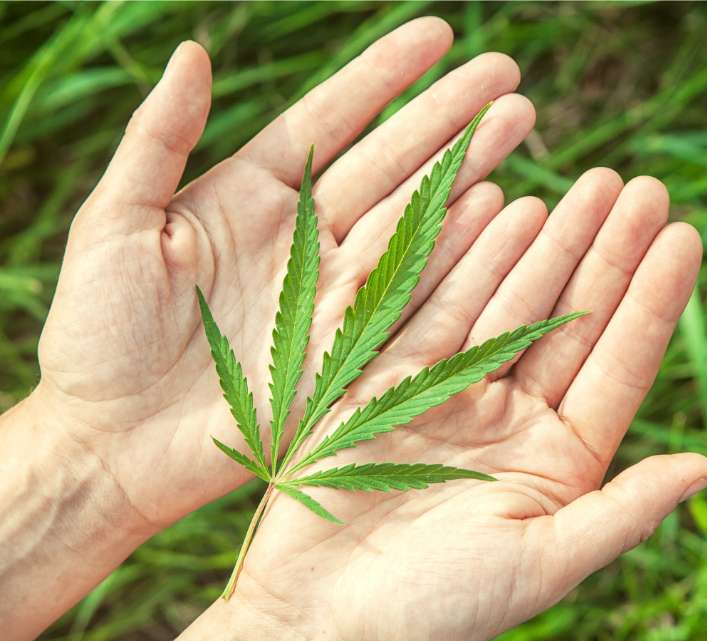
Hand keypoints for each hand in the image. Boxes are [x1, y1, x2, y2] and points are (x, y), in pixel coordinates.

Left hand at [31, 17, 531, 531]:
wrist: (110, 444)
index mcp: (249, 197)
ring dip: (470, 171)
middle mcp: (304, 239)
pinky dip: (460, 253)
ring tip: (520, 122)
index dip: (384, 77)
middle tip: (509, 76)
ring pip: (416, 219)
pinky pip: (416, 293)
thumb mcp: (114, 225)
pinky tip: (502, 210)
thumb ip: (158, 140)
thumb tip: (195, 53)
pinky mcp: (352, 348)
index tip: (438, 35)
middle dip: (450, 116)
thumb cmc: (95, 334)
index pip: (330, 121)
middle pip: (391, 163)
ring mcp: (334, 294)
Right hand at [159, 172, 706, 640]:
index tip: (685, 235)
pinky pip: (431, 304)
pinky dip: (463, 256)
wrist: (316, 620)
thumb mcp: (542, 565)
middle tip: (641, 186)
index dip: (652, 301)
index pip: (617, 366)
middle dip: (605, 253)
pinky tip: (497, 205)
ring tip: (584, 187)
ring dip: (545, 243)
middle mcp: (511, 420)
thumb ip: (622, 513)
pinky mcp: (386, 378)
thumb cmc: (434, 612)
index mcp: (557, 462)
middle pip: (569, 319)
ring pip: (507, 300)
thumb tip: (706, 467)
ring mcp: (449, 393)